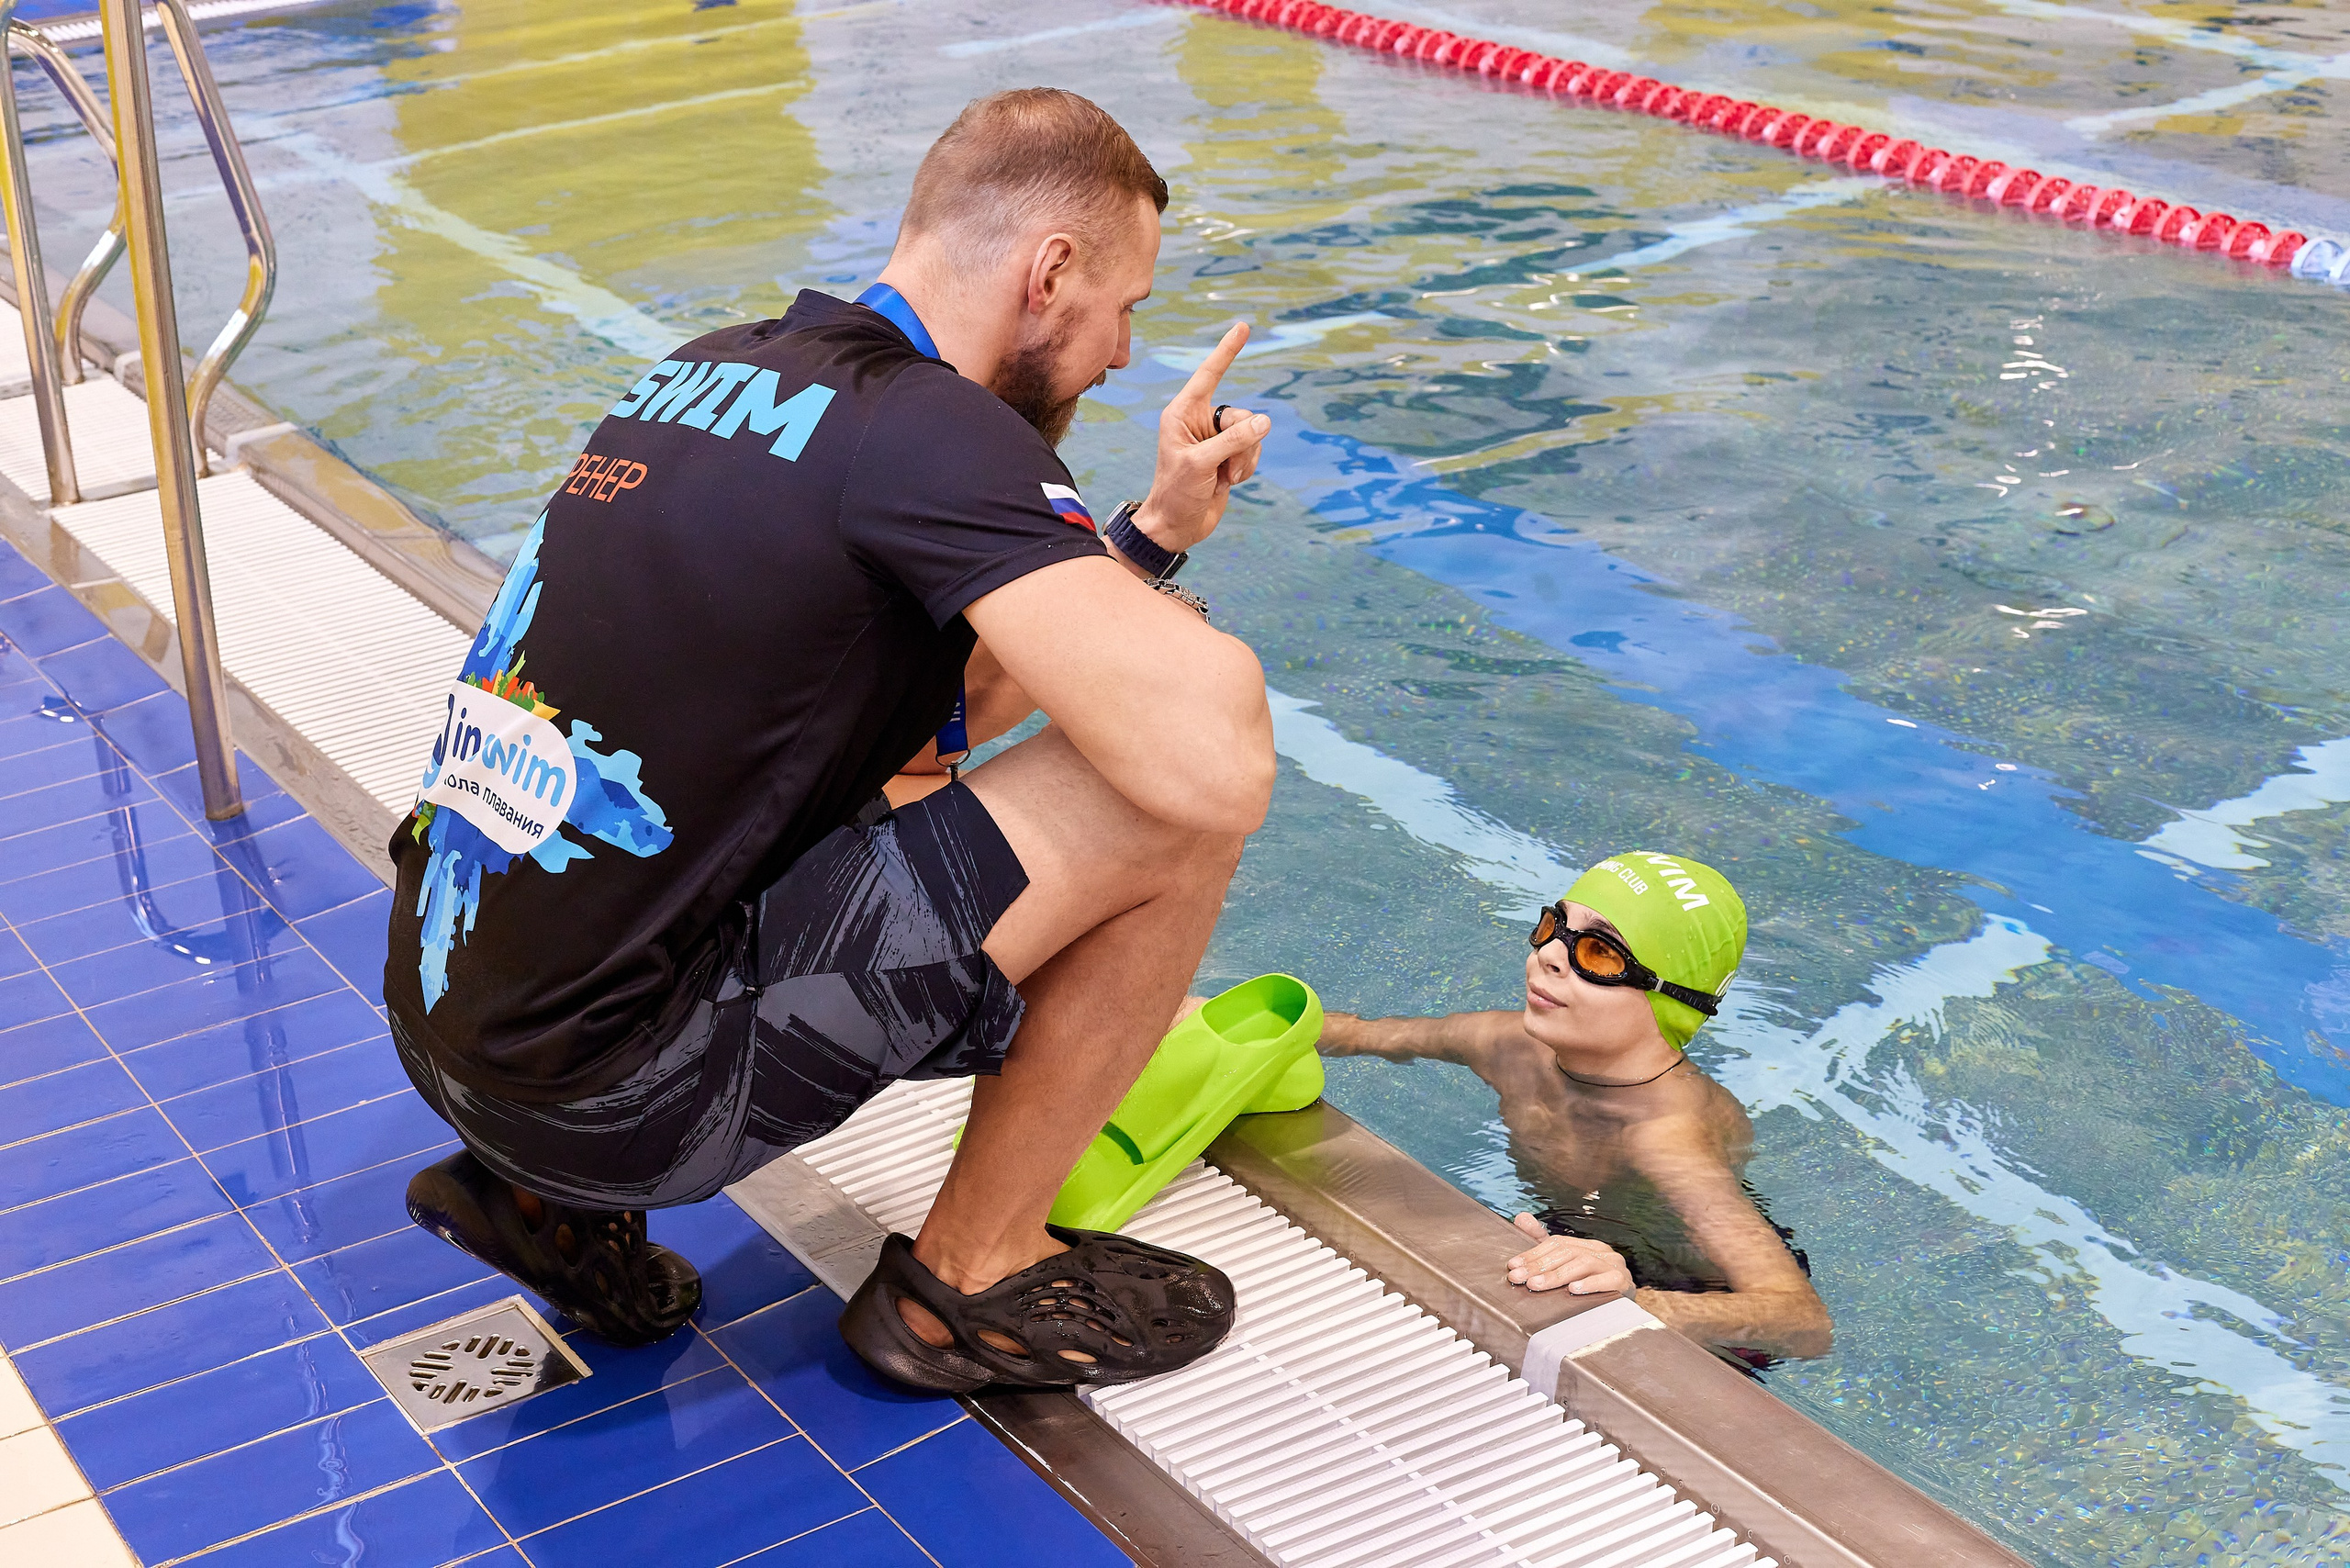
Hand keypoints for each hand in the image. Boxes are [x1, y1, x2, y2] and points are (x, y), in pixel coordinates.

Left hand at [1130, 322, 1271, 555]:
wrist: (1176, 527)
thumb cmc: (1176, 493)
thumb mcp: (1201, 464)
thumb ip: (1233, 440)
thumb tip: (1264, 422)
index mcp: (1181, 413)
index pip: (1209, 374)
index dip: (1227, 351)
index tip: (1243, 326)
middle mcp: (1198, 421)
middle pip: (1240, 414)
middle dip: (1241, 441)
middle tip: (1223, 466)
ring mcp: (1215, 439)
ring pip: (1252, 433)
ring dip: (1245, 458)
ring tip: (1225, 477)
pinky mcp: (1228, 455)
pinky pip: (1253, 450)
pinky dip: (1247, 467)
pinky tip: (1229, 482)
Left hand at [1506, 1212, 1633, 1295]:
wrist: (1624, 1307)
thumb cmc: (1591, 1284)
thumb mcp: (1566, 1264)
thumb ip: (1542, 1242)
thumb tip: (1520, 1217)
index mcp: (1586, 1245)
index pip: (1556, 1243)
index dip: (1533, 1254)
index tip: (1513, 1265)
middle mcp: (1600, 1251)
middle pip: (1567, 1253)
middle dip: (1540, 1266)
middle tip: (1520, 1278)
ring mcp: (1613, 1265)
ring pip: (1583, 1264)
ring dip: (1557, 1275)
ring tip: (1538, 1284)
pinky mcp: (1623, 1281)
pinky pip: (1608, 1280)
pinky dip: (1590, 1284)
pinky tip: (1574, 1290)